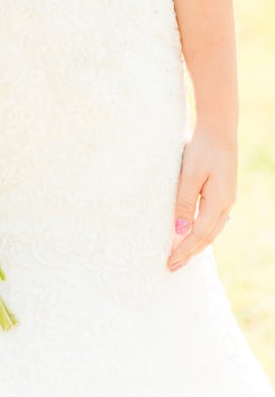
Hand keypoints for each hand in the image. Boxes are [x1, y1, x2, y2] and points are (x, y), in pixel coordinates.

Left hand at [168, 127, 237, 271]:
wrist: (218, 129)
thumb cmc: (202, 149)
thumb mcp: (189, 175)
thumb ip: (184, 203)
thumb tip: (179, 232)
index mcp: (218, 202)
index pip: (199, 235)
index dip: (184, 250)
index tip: (170, 262)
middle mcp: (226, 204)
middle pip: (207, 237)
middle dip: (190, 253)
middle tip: (172, 266)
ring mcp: (226, 199)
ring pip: (211, 230)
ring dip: (196, 244)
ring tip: (181, 255)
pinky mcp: (222, 193)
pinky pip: (212, 220)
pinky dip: (201, 232)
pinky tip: (192, 234)